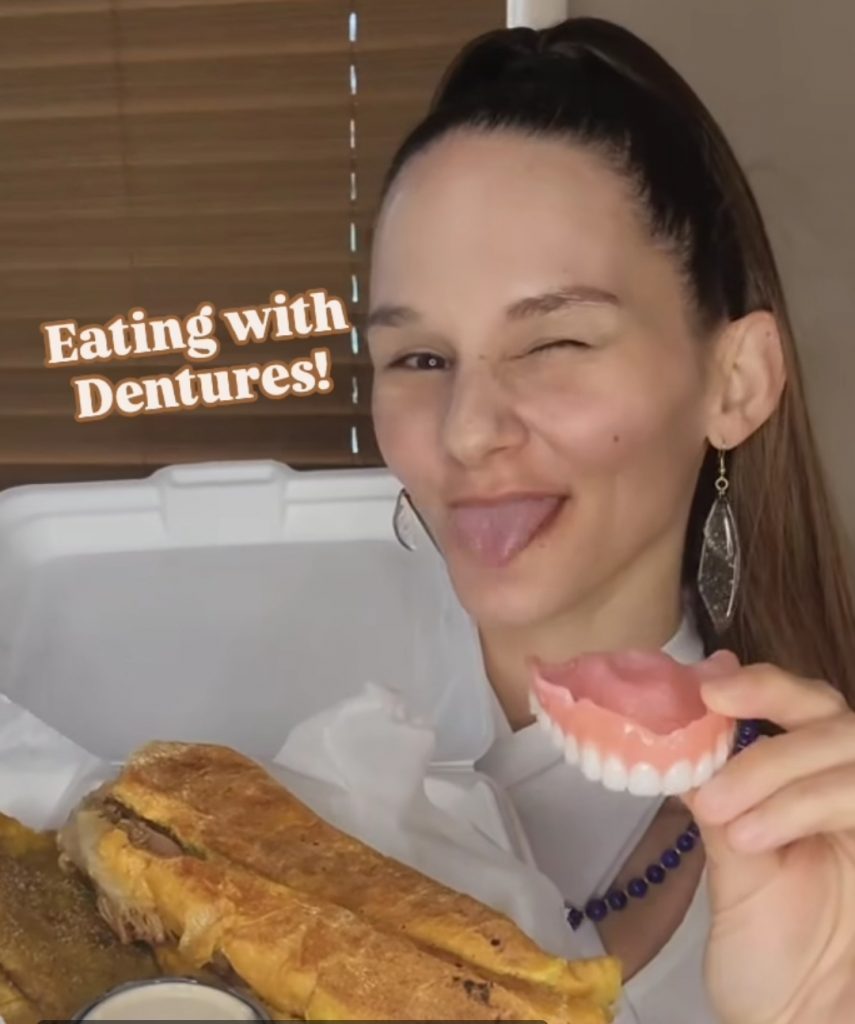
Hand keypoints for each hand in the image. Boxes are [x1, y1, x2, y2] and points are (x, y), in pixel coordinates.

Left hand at [681, 663, 854, 1023]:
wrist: (795, 1019)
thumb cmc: (766, 946)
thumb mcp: (730, 858)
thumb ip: (719, 791)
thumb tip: (677, 727)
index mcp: (814, 786)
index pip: (804, 705)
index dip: (763, 683)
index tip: (708, 683)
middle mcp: (850, 793)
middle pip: (833, 714)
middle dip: (772, 704)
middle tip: (711, 714)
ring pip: (847, 751)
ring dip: (775, 770)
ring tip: (721, 813)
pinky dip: (802, 806)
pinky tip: (753, 838)